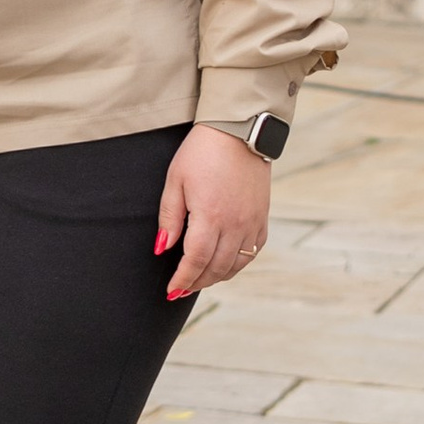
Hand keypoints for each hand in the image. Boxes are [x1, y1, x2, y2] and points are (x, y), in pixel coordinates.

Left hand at [156, 125, 271, 301]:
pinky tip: (225, 264)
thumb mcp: (175, 181)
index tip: (171, 290)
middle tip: (181, 289)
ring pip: (235, 264)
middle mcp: (235, 224)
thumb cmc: (201, 152)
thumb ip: (169, 218)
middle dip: (197, 282)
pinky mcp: (262, 218)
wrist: (238, 132)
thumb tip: (162, 248)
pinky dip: (237, 264)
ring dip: (216, 277)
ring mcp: (252, 223)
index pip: (196, 261)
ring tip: (200, 280)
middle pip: (216, 268)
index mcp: (211, 216)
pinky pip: (252, 252)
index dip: (183, 279)